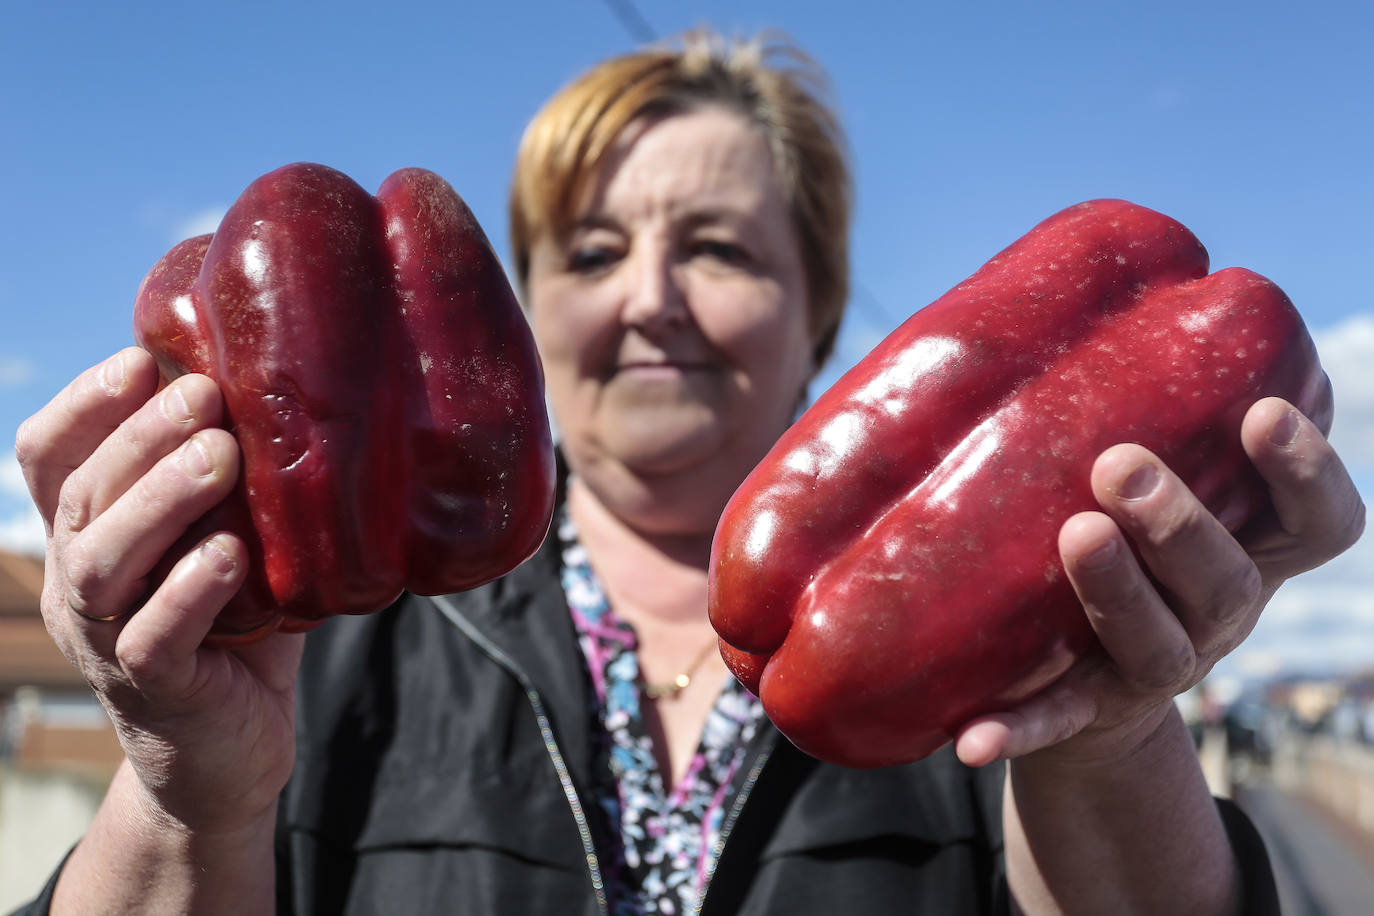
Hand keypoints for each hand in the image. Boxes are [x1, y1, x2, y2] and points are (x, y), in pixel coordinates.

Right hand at [15, 347, 302, 832]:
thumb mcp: (234, 539)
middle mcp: (81, 580)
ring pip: (105, 561)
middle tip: (205, 395)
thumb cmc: (238, 625)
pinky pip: (153, 636)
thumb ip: (244, 482)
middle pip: (82, 495)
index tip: (141, 359)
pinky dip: (190, 590)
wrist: (231, 750)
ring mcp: (106, 638)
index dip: (84, 405)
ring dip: (160, 500)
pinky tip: (231, 553)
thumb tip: (304, 387)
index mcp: (90, 533)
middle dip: (139, 436)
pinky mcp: (153, 686)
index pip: (50, 456)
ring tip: (221, 457)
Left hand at [955, 395, 1365, 765]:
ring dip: (1118, 593)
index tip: (1264, 411)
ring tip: (1076, 538)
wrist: (1091, 683)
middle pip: (1227, 579)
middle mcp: (1216, 614)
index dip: (1306, 471)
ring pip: (1157, 645)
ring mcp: (1154, 669)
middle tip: (1121, 464)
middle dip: (1182, 522)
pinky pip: (1054, 729)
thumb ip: (1148, 409)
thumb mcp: (1162, 481)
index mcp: (1247, 551)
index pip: (1318, 522)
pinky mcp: (1084, 715)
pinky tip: (971, 737)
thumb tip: (1088, 288)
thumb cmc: (1127, 543)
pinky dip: (1018, 730)